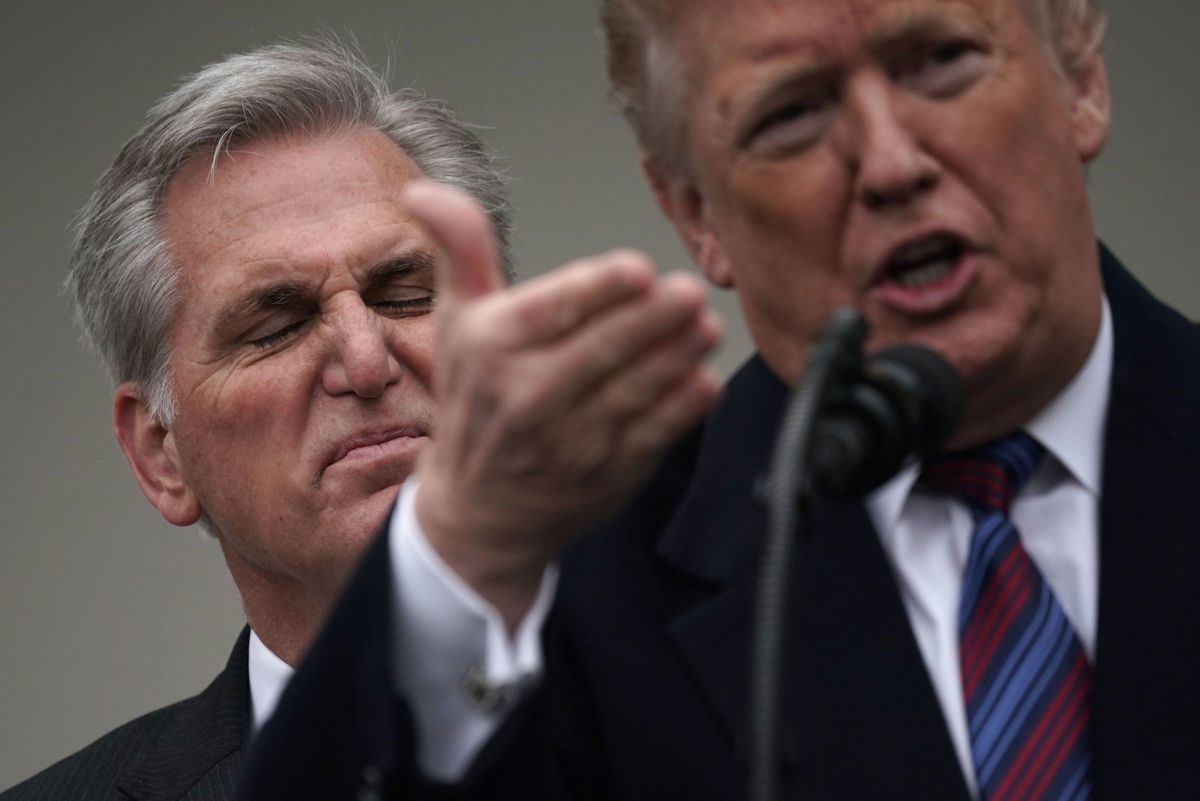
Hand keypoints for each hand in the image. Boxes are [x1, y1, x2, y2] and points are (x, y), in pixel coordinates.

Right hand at [405, 183, 721, 628]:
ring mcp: (569, 441)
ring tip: (706, 326)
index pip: (554, 309)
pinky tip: (703, 378)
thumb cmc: (474, 401)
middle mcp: (526, 397)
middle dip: (654, 318)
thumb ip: (459, 251)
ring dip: (678, 355)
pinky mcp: (606, 475)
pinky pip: (654, 434)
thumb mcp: (456, 322)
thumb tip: (423, 190)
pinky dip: (683, 407)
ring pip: (636, 389)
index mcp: (490, 349)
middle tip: (689, 291)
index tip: (638, 269)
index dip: (602, 287)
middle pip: (603, 348)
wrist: (479, 511)